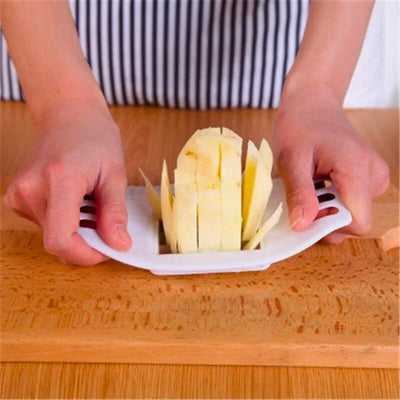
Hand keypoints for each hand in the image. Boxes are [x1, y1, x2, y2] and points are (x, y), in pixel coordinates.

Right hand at [3, 103, 131, 264]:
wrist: (68, 115)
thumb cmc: (95, 138)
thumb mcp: (115, 174)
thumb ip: (115, 213)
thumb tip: (119, 246)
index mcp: (59, 179)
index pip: (61, 239)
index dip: (86, 255)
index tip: (107, 250)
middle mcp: (31, 189)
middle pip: (58, 241)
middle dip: (87, 241)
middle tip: (106, 221)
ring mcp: (20, 194)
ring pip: (53, 236)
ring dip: (78, 230)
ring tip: (92, 203)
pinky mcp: (17, 198)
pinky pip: (46, 225)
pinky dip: (66, 222)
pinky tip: (77, 202)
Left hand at [273, 85, 389, 243]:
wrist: (312, 104)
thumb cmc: (300, 126)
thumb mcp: (291, 160)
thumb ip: (299, 193)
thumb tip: (302, 225)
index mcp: (356, 168)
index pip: (358, 222)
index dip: (329, 225)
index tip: (306, 213)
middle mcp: (374, 174)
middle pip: (354, 221)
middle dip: (325, 217)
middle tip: (303, 196)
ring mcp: (374, 176)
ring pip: (352, 214)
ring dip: (327, 208)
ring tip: (311, 184)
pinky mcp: (368, 178)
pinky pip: (352, 203)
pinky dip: (332, 200)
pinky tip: (319, 183)